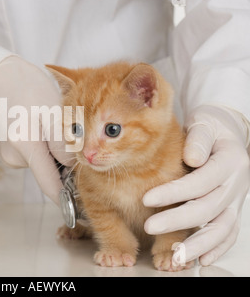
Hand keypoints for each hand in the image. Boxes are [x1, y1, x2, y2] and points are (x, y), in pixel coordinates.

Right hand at [0, 56, 74, 203]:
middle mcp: (15, 157)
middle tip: (74, 138)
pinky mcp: (9, 149)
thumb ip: (63, 143)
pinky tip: (40, 125)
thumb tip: (73, 167)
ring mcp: (10, 155)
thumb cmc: (27, 88)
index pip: (51, 186)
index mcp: (26, 147)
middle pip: (50, 172)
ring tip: (51, 123)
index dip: (70, 196)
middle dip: (65, 162)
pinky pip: (34, 153)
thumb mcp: (53, 110)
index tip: (84, 202)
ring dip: (54, 149)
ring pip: (43, 161)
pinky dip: (43, 144)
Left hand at [143, 105, 249, 265]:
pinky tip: (200, 260)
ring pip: (221, 228)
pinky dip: (216, 248)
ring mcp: (236, 200)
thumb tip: (193, 158)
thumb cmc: (210, 128)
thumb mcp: (205, 124)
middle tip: (148, 226)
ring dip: (197, 244)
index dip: (174, 192)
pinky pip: (229, 234)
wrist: (227, 134)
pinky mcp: (232, 210)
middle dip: (176, 220)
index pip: (200, 181)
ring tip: (176, 256)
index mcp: (230, 161)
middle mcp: (236, 184)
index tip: (147, 198)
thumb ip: (199, 139)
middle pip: (207, 208)